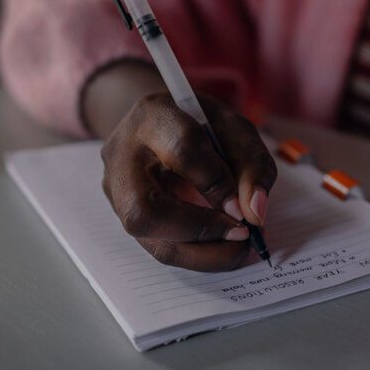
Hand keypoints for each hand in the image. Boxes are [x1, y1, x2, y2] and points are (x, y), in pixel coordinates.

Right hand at [100, 92, 276, 271]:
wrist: (161, 126)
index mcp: (153, 115)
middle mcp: (122, 155)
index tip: (246, 206)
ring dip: (203, 254)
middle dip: (202, 232)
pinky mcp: (123, 216)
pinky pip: (159, 247)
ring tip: (239, 248)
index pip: (182, 150)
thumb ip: (252, 165)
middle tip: (243, 235)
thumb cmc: (200, 124)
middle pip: (145, 211)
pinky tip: (222, 247)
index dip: (217, 184)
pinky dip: (197, 254)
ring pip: (150, 240)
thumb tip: (254, 212)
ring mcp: (115, 190)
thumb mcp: (236, 130)